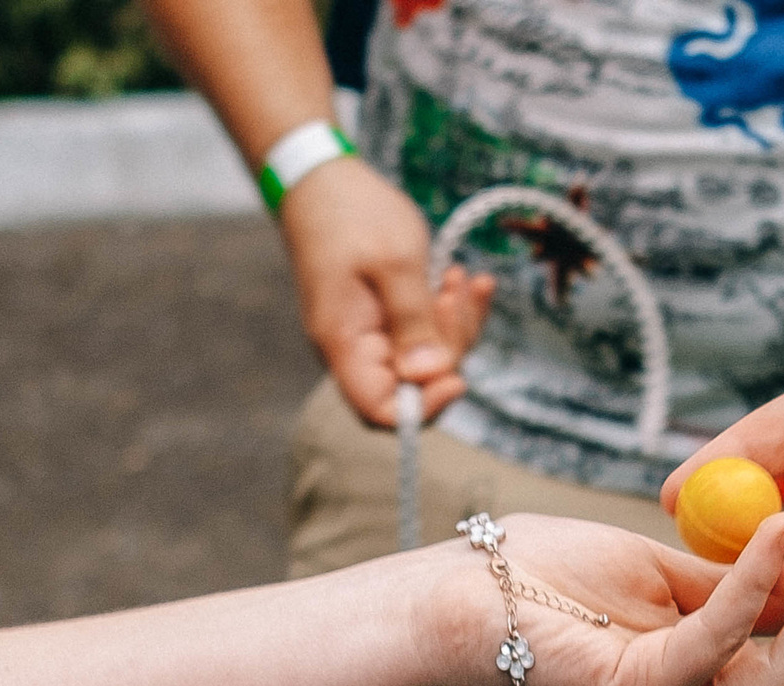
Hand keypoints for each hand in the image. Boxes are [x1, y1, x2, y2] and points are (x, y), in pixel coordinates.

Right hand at [281, 159, 495, 425]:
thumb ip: (415, 322)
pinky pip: (423, 329)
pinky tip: (462, 277)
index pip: (381, 411)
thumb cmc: (351, 212)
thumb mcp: (395, 261)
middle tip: (458, 291)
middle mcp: (353, 348)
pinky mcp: (383, 315)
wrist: (321, 176)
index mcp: (344, 344)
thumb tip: (431, 375)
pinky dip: (447, 309)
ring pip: (426, 356)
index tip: (457, 376)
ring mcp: (369, 333)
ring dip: (454, 322)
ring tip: (462, 277)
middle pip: (414, 384)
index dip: (424, 407)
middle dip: (450, 346)